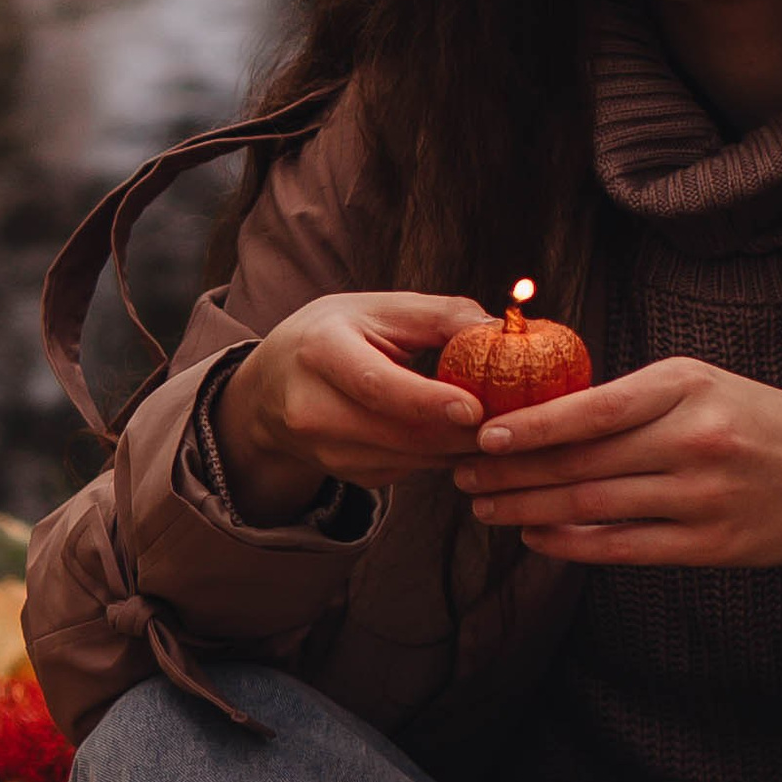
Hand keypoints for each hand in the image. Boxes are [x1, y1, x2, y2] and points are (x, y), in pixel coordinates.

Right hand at [217, 292, 491, 524]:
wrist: (270, 385)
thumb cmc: (333, 334)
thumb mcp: (377, 309)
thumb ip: (440, 315)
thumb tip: (500, 329)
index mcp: (320, 352)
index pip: (376, 386)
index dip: (428, 401)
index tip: (476, 409)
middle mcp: (311, 409)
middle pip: (397, 433)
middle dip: (459, 432)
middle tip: (511, 421)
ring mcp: (324, 450)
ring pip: (407, 459)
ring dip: (455, 448)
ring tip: (495, 427)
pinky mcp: (342, 473)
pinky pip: (404, 470)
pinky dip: (437, 456)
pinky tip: (456, 436)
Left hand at [450, 356, 781, 566]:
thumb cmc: (768, 423)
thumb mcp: (707, 385)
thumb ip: (638, 398)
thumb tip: (550, 414)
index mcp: (688, 387)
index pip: (591, 408)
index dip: (530, 426)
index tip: (483, 434)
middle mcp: (692, 441)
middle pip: (582, 461)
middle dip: (512, 471)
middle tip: (463, 474)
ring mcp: (701, 498)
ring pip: (592, 506)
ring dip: (530, 508)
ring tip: (488, 507)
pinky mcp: (708, 545)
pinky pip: (622, 548)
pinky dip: (572, 543)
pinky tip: (537, 536)